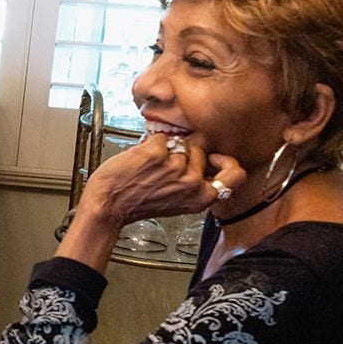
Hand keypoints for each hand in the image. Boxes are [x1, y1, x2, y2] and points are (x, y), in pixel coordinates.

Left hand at [80, 133, 247, 225]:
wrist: (107, 206)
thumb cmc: (134, 204)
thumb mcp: (175, 201)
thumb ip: (191, 184)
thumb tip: (202, 158)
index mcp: (201, 197)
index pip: (235, 175)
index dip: (227, 162)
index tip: (214, 157)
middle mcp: (192, 183)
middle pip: (200, 151)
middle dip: (183, 152)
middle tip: (164, 165)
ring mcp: (175, 167)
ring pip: (180, 143)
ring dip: (164, 149)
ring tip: (149, 166)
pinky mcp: (156, 154)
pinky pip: (160, 138)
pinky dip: (149, 144)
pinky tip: (140, 160)